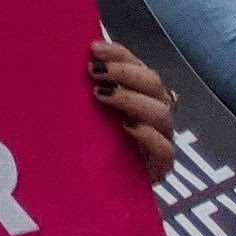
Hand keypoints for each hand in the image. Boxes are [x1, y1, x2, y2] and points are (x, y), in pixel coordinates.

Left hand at [88, 39, 179, 184]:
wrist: (101, 187)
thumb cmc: (92, 141)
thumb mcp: (86, 110)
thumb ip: (86, 85)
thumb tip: (69, 52)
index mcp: (139, 93)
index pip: (137, 65)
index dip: (119, 54)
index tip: (93, 48)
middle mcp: (154, 111)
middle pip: (154, 83)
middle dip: (125, 73)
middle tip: (93, 72)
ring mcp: (161, 138)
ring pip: (161, 112)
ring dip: (131, 99)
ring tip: (101, 95)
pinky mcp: (161, 166)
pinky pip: (166, 149)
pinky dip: (147, 135)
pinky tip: (127, 127)